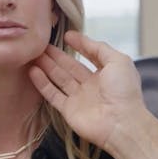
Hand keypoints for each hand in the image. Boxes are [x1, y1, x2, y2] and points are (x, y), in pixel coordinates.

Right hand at [29, 31, 147, 150]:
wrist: (121, 123)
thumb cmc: (124, 91)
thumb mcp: (118, 61)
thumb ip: (100, 48)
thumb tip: (81, 38)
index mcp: (106, 73)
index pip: (89, 55)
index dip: (79, 45)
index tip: (66, 35)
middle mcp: (91, 85)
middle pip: (69, 67)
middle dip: (56, 55)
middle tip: (40, 44)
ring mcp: (79, 98)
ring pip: (59, 78)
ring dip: (46, 66)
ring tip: (33, 54)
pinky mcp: (68, 110)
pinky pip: (53, 94)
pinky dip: (43, 84)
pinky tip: (33, 71)